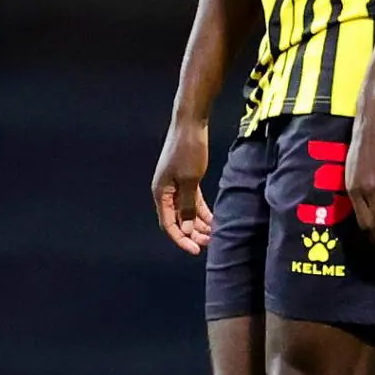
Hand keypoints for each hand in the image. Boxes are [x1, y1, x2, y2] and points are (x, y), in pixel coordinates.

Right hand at [152, 117, 212, 253]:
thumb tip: (187, 230)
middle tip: (210, 244)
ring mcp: (175, 186)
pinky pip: (193, 201)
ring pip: (186, 212)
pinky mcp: (186, 179)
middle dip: (193, 233)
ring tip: (214, 235)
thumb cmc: (188, 150)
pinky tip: (214, 220)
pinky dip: (202, 211)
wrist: (190, 123)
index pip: (169, 224)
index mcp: (161, 193)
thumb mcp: (191, 180)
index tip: (195, 251)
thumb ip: (188, 206)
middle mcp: (165, 192)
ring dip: (198, 224)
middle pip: (178, 220)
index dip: (181, 239)